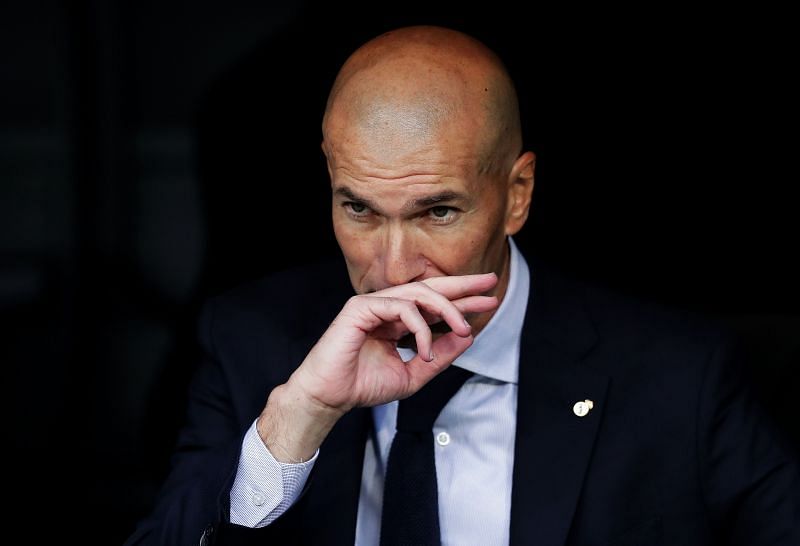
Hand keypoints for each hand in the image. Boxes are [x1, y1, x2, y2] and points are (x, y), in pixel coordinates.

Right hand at [293, 273, 498, 410]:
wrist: (331, 397)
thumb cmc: (363, 385)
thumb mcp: (414, 373)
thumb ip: (440, 355)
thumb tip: (468, 336)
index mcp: (397, 320)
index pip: (434, 304)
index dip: (462, 301)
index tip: (489, 300)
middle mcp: (386, 307)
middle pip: (430, 288)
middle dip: (462, 285)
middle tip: (490, 282)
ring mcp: (373, 304)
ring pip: (418, 294)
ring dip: (447, 309)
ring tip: (466, 327)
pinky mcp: (360, 307)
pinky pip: (399, 307)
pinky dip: (418, 327)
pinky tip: (423, 349)